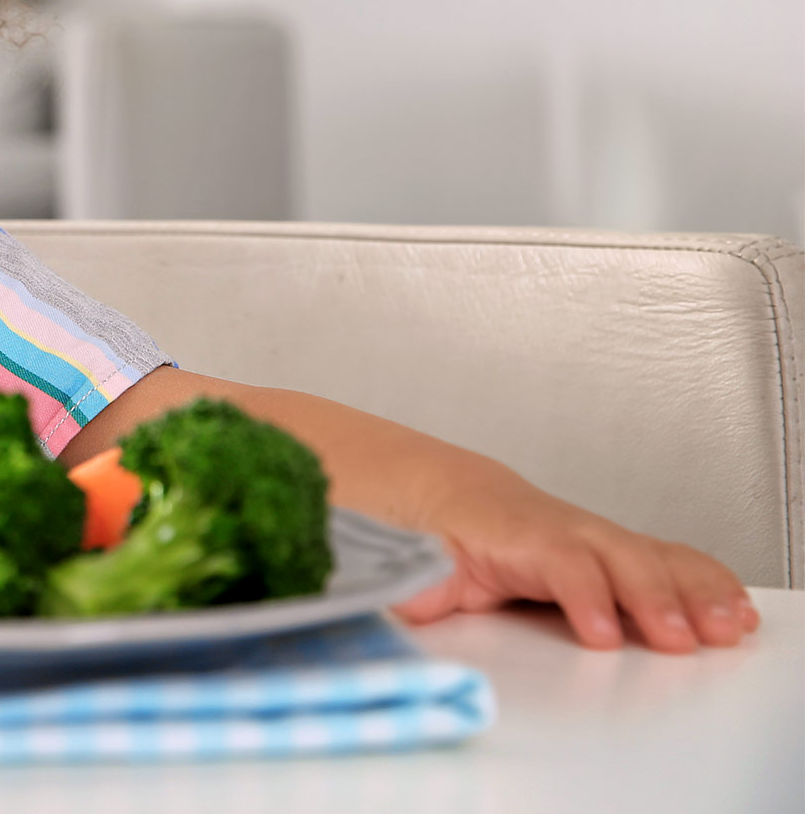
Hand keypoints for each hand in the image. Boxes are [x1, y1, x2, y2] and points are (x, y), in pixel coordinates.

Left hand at [393, 465, 760, 651]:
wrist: (431, 493)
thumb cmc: (419, 533)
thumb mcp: (400, 563)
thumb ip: (407, 583)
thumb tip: (400, 601)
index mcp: (503, 533)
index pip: (556, 559)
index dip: (583, 596)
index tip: (601, 634)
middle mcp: (555, 528)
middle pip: (615, 557)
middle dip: (652, 597)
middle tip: (679, 639)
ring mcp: (586, 535)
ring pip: (648, 557)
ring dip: (692, 594)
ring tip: (724, 628)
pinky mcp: (605, 550)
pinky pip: (662, 560)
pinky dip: (702, 583)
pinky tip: (732, 609)